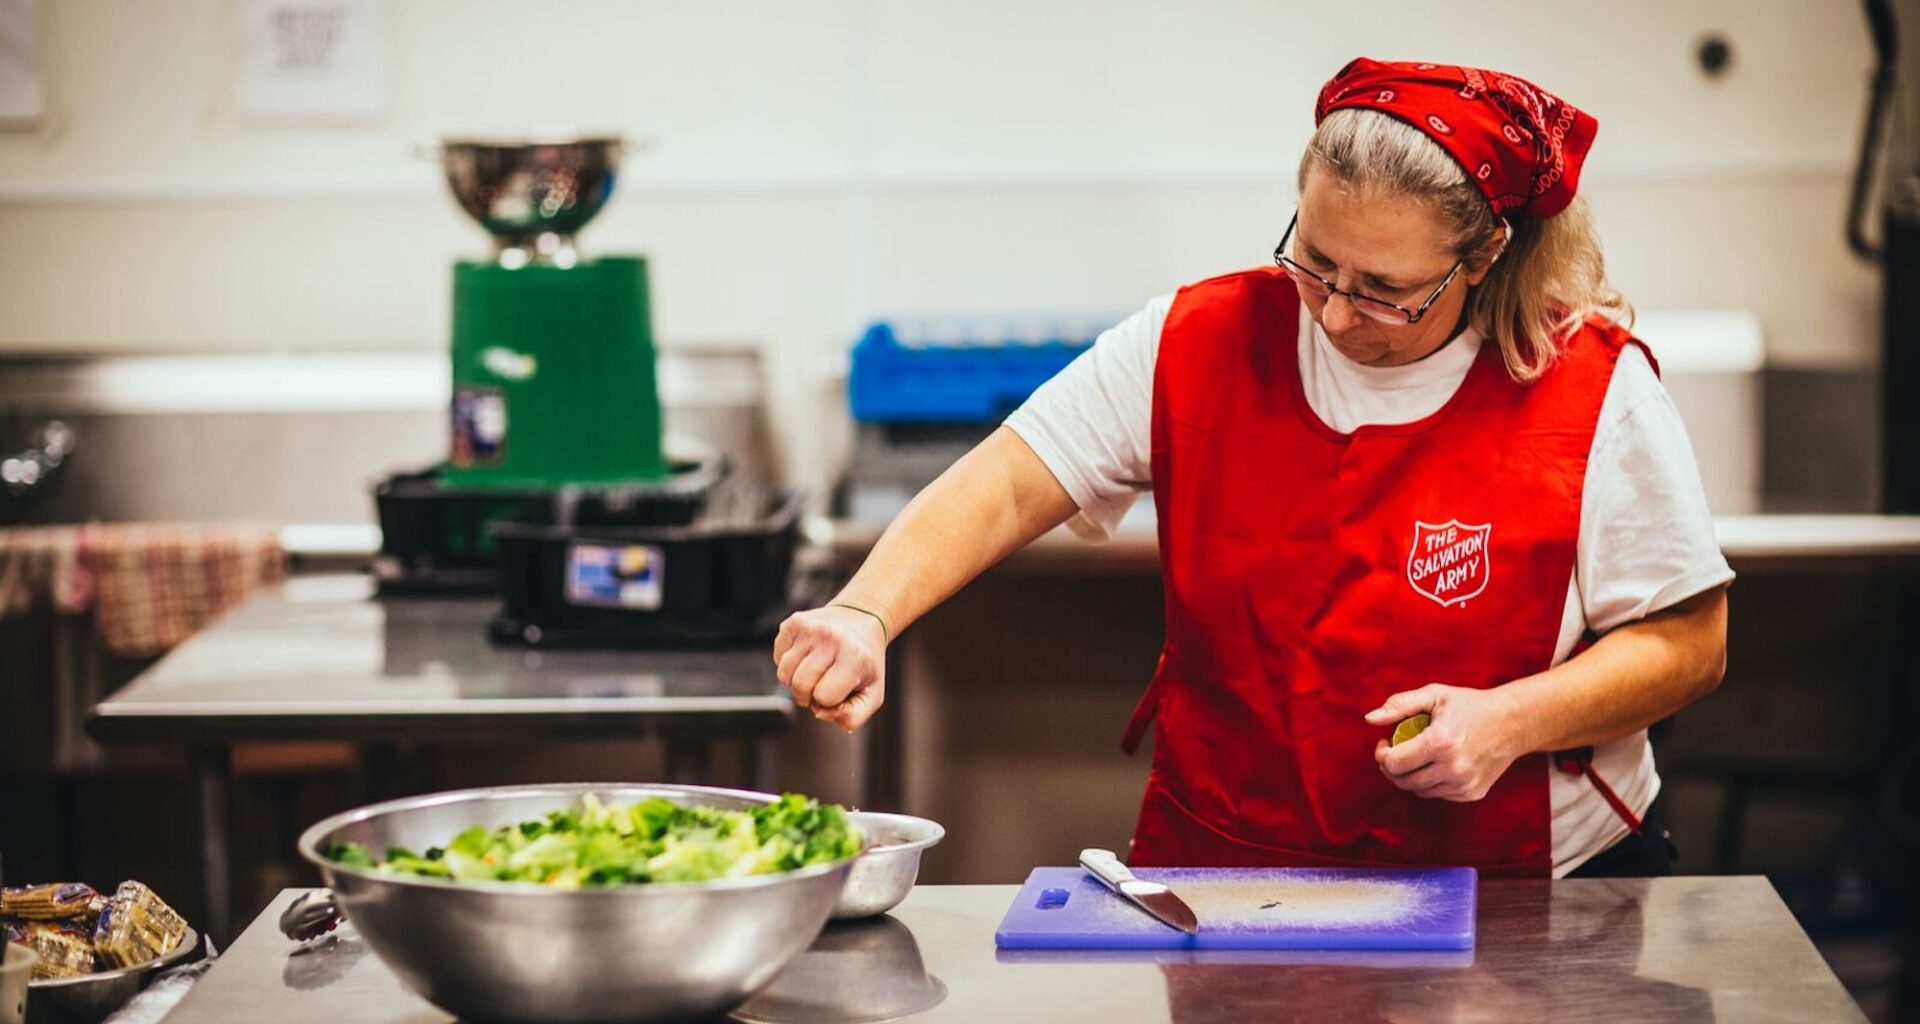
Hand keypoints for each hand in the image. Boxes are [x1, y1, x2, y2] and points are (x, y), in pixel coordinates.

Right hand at [772, 604, 887, 731]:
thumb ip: (853, 716)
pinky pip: (777, 659)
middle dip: (808, 695)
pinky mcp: (793, 623)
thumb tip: (819, 713)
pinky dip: (789, 664)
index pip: (824, 697)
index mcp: (854, 656)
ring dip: (796, 681)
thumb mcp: (872, 694)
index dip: (830, 700)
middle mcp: (830, 638)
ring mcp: (809, 628)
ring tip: (815, 671)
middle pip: (800, 686)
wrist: (860, 620)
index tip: (840, 688)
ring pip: (784, 675)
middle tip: (823, 683)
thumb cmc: (864, 664)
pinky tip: (807, 655)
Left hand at [1366, 684, 1526, 801]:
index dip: (1381, 754)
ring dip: (1409, 776)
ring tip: (1414, 756)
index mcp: (1440, 743)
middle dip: (1390, 768)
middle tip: (1393, 752)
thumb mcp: (1434, 696)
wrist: (1513, 722)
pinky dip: (1430, 782)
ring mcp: (1464, 784)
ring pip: (1419, 790)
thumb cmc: (1470, 705)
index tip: (1384, 742)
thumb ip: (1399, 705)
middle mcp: (1453, 768)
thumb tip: (1370, 719)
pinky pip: (1438, 794)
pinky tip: (1435, 764)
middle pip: (1403, 781)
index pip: (1394, 763)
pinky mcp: (1473, 793)